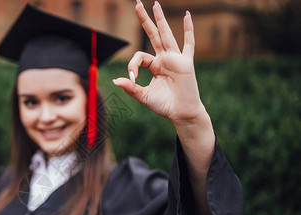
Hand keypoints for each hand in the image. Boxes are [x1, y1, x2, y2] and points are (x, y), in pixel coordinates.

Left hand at [113, 0, 205, 125]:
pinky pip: (188, 43)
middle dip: (144, 20)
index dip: (132, 65)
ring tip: (154, 4)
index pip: (140, 57)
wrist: (181, 114)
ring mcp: (176, 59)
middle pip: (153, 35)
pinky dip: (188, 30)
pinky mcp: (186, 63)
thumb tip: (115, 80)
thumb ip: (130, 87)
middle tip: (136, 3)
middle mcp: (165, 59)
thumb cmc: (164, 105)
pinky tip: (187, 16)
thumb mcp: (143, 96)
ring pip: (166, 35)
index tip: (132, 78)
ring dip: (160, 19)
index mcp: (155, 66)